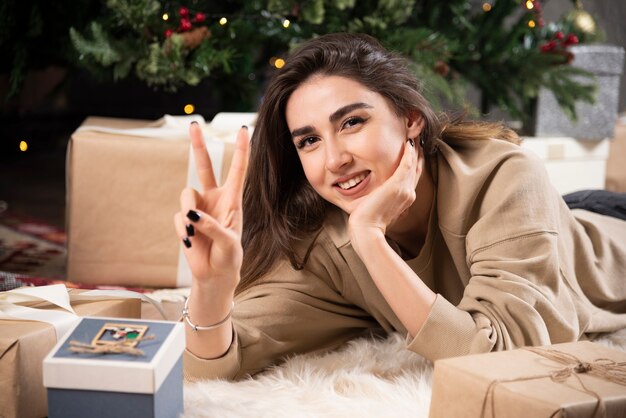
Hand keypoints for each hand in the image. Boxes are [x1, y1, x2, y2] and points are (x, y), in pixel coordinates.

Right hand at [174, 123, 249, 293]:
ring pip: (186, 195)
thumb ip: (213, 227)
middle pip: (205, 166)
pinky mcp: (185, 221)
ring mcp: (198, 209)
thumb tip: (193, 214)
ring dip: (189, 211)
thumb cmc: (229, 257)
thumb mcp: (228, 243)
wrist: (214, 275)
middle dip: (198, 145)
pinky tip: (190, 242)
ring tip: (194, 232)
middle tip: (194, 124)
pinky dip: (183, 230)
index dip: (241, 150)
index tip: (244, 129)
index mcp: (232, 200)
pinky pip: (179, 217)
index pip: (237, 170)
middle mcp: (214, 199)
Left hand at [348, 139, 422, 238]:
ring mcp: (404, 190)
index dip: (414, 164)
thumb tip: (377, 196)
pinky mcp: (397, 186)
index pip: (412, 178)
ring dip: (414, 151)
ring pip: (413, 165)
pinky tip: (408, 144)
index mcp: (405, 200)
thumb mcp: (378, 210)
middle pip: (416, 169)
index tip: (413, 153)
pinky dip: (409, 154)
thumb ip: (382, 201)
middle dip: (417, 155)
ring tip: (414, 138)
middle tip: (417, 140)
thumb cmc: (368, 223)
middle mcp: (408, 194)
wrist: (366, 231)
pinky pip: (406, 165)